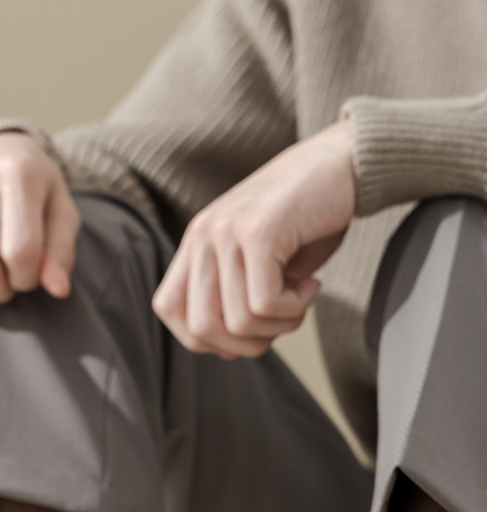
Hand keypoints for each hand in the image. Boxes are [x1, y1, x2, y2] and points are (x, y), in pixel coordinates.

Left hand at [152, 119, 354, 357]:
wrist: (343, 163)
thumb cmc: (309, 218)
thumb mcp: (260, 260)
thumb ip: (234, 294)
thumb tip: (228, 348)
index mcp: (197, 242)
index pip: (168, 309)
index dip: (206, 337)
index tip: (250, 328)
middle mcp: (202, 234)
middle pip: (199, 328)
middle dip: (246, 344)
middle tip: (282, 321)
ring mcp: (226, 231)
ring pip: (237, 321)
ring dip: (279, 326)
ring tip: (302, 298)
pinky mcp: (258, 232)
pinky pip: (264, 303)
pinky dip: (294, 310)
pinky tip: (313, 286)